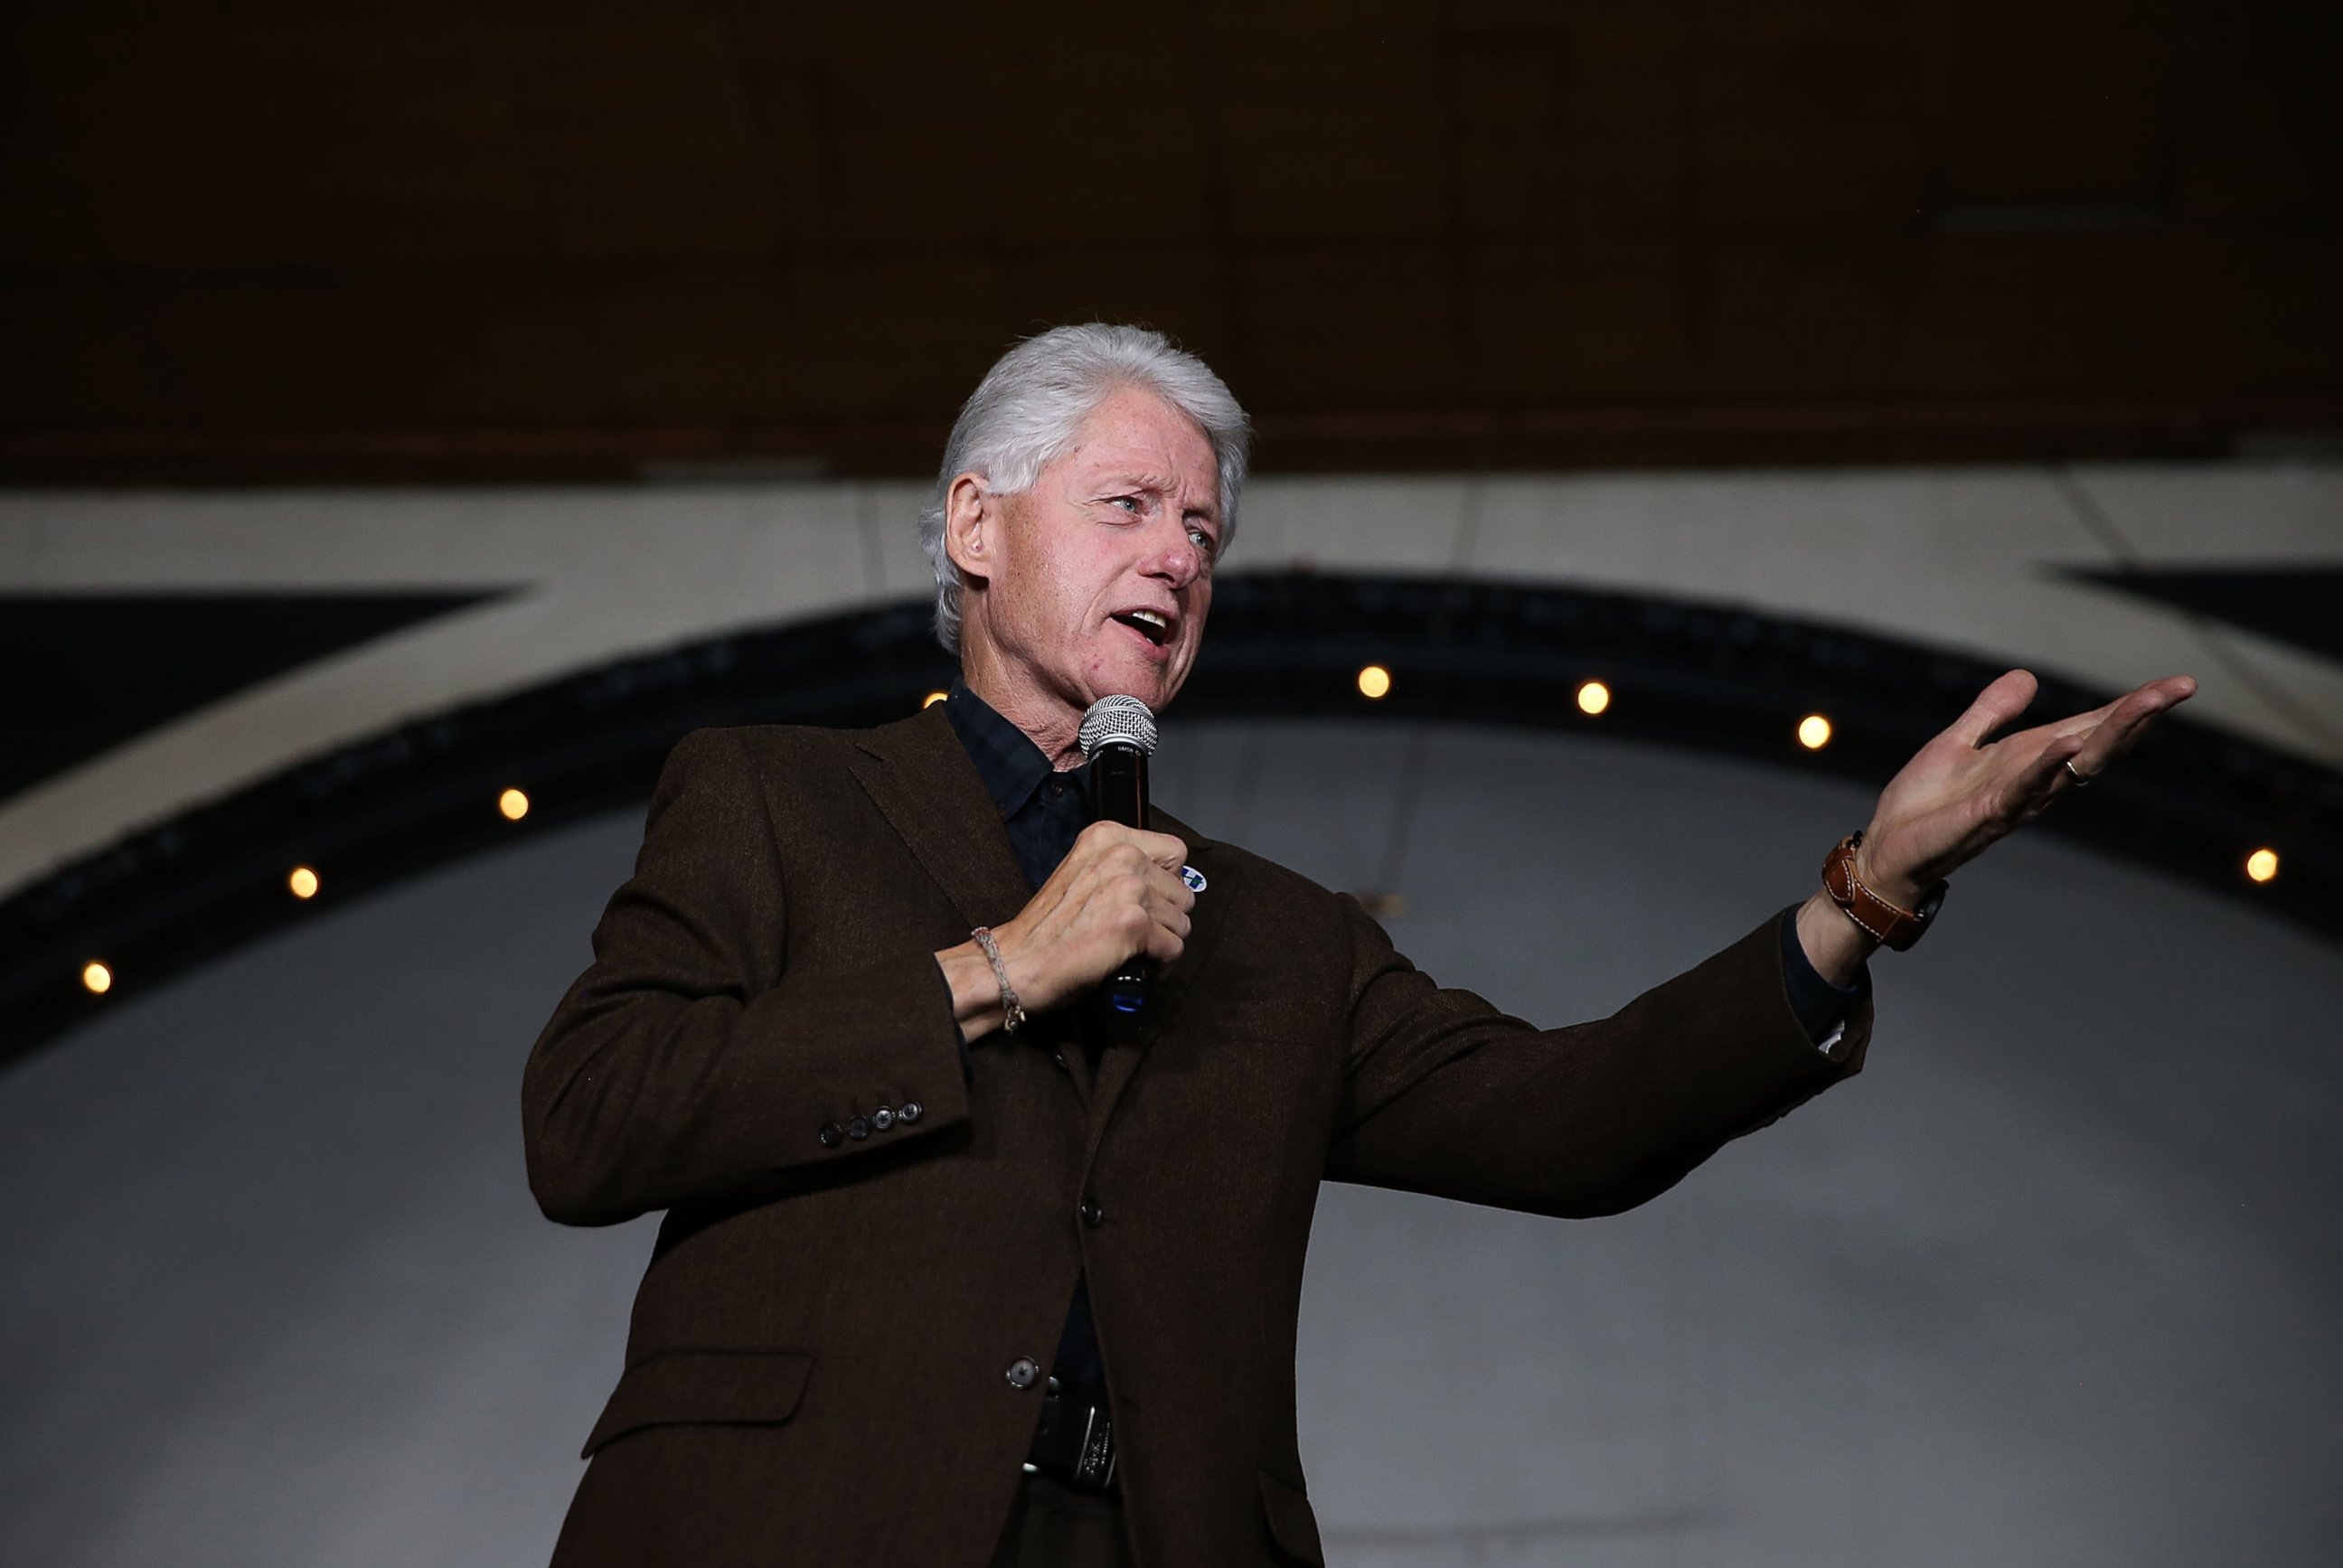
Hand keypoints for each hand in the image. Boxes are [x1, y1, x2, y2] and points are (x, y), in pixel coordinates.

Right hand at [935, 822, 1192, 1038]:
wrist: (1017, 961)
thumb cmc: (1047, 927)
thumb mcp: (1082, 873)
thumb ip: (1120, 868)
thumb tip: (1165, 885)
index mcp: (1108, 837)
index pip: (1175, 852)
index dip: (1168, 881)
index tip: (1150, 900)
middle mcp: (1122, 855)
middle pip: (1183, 891)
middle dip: (1167, 917)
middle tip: (1139, 934)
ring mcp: (1129, 888)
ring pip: (1182, 922)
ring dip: (1163, 942)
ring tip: (1136, 951)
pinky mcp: (1134, 924)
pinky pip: (1174, 947)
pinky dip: (1160, 964)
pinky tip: (1137, 966)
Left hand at [1855, 668, 2197, 905]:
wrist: (1886, 850)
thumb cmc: (1924, 804)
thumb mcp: (1958, 742)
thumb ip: (1991, 711)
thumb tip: (2028, 676)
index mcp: (2029, 757)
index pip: (2091, 726)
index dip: (2132, 706)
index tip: (2177, 684)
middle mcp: (2035, 779)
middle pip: (2099, 743)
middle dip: (2138, 715)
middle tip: (2181, 687)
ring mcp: (2017, 799)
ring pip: (2077, 765)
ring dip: (2111, 735)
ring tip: (2145, 704)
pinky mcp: (1989, 815)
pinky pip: (2025, 788)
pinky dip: (2048, 765)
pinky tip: (2070, 742)